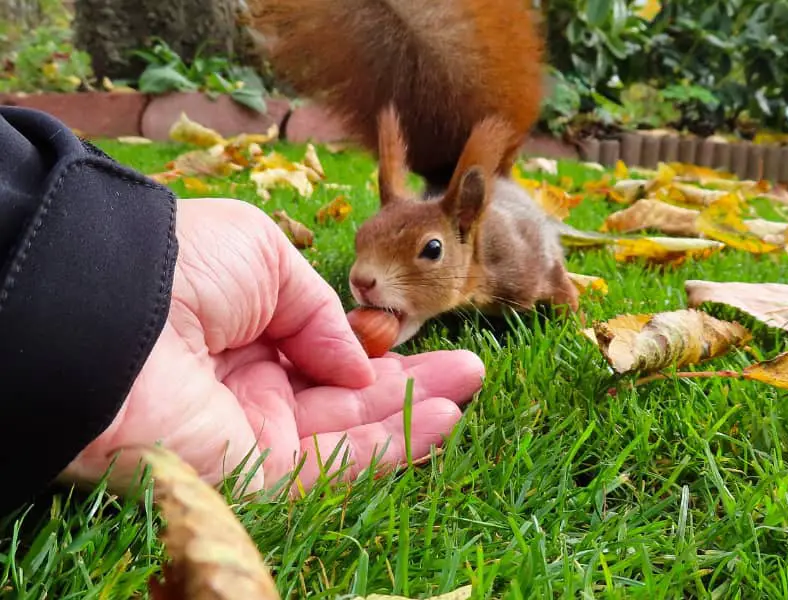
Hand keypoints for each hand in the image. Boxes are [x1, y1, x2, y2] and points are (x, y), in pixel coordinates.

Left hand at [62, 197, 484, 495]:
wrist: (114, 313)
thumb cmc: (186, 266)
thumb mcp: (265, 256)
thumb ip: (320, 312)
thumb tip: (357, 361)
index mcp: (245, 331)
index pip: (324, 350)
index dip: (376, 348)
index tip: (424, 338)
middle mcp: (250, 385)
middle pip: (345, 396)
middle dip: (408, 384)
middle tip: (468, 370)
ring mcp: (253, 434)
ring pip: (350, 434)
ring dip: (412, 415)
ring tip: (468, 393)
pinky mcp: (255, 475)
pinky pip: (337, 467)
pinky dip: (392, 447)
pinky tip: (441, 421)